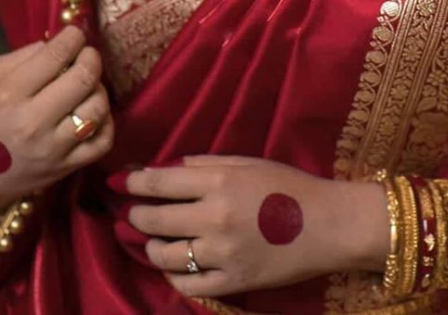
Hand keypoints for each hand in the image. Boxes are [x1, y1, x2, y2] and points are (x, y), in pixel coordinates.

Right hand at [0, 25, 113, 209]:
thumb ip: (23, 57)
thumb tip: (58, 43)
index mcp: (9, 95)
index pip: (56, 55)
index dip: (72, 37)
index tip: (74, 34)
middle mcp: (33, 123)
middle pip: (83, 78)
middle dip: (90, 57)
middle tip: (85, 54)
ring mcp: (52, 149)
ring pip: (97, 109)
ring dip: (98, 88)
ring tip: (87, 84)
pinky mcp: (64, 169)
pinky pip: (102, 142)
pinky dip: (105, 122)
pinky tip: (93, 111)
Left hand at [124, 155, 388, 299]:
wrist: (328, 226)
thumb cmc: (289, 185)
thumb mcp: (248, 163)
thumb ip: (206, 164)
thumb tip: (171, 169)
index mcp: (218, 182)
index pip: (159, 183)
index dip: (134, 182)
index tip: (120, 180)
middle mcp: (213, 218)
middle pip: (154, 219)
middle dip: (136, 214)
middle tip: (133, 211)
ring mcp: (220, 255)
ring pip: (164, 255)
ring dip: (151, 245)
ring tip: (152, 239)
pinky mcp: (230, 284)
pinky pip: (187, 284)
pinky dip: (173, 274)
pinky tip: (175, 264)